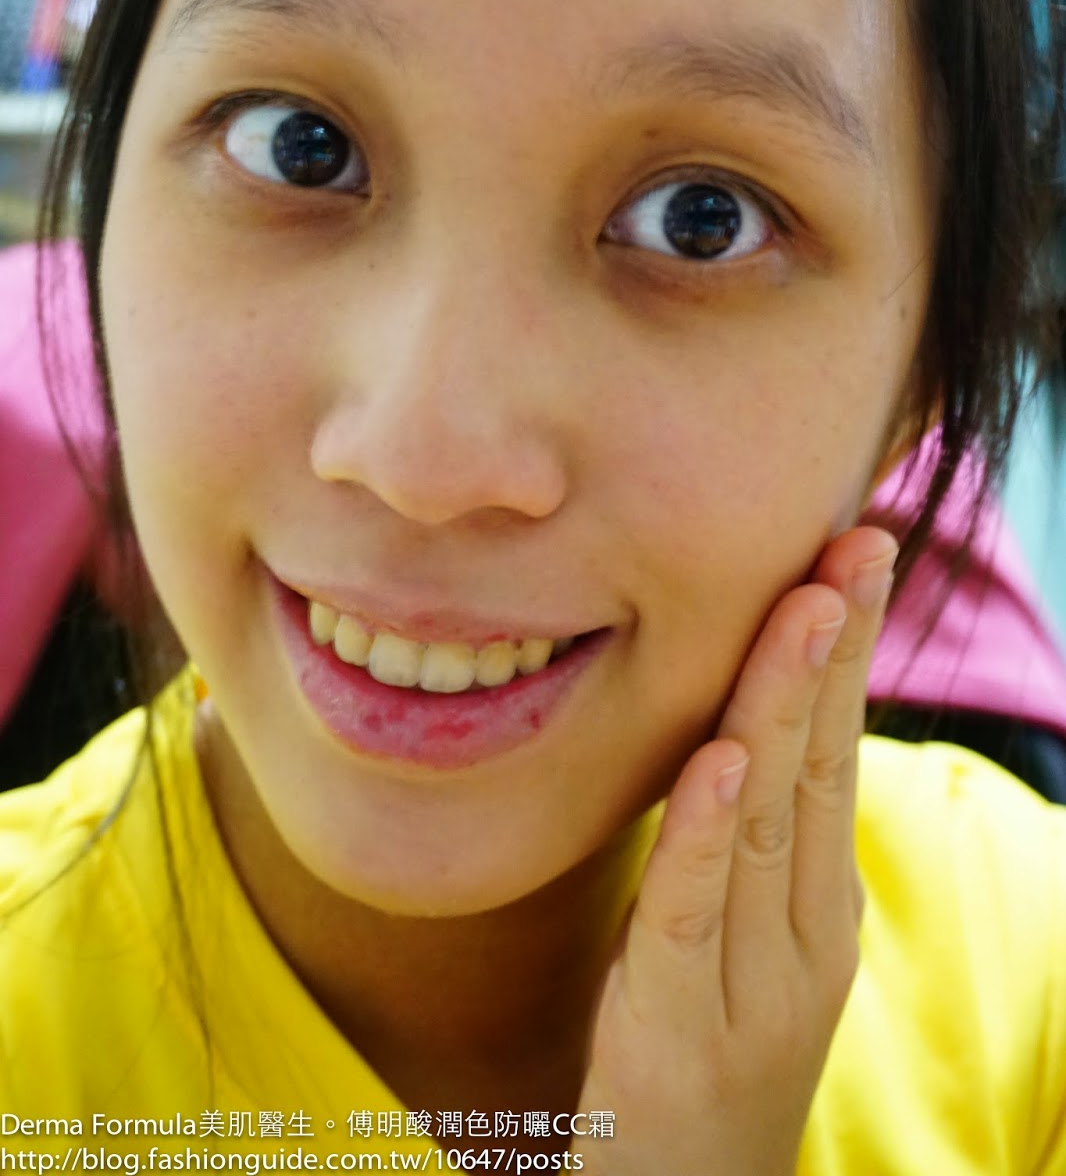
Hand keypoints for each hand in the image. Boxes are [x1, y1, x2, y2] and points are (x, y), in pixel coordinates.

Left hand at [574, 526, 897, 1175]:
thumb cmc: (701, 1039)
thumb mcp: (737, 924)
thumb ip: (741, 831)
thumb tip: (738, 716)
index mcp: (815, 895)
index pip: (834, 748)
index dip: (848, 649)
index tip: (856, 550)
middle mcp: (803, 927)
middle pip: (818, 765)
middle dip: (833, 648)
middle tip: (853, 546)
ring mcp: (753, 979)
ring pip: (770, 821)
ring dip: (785, 707)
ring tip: (804, 610)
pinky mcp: (681, 1024)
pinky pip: (694, 913)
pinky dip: (708, 833)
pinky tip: (720, 760)